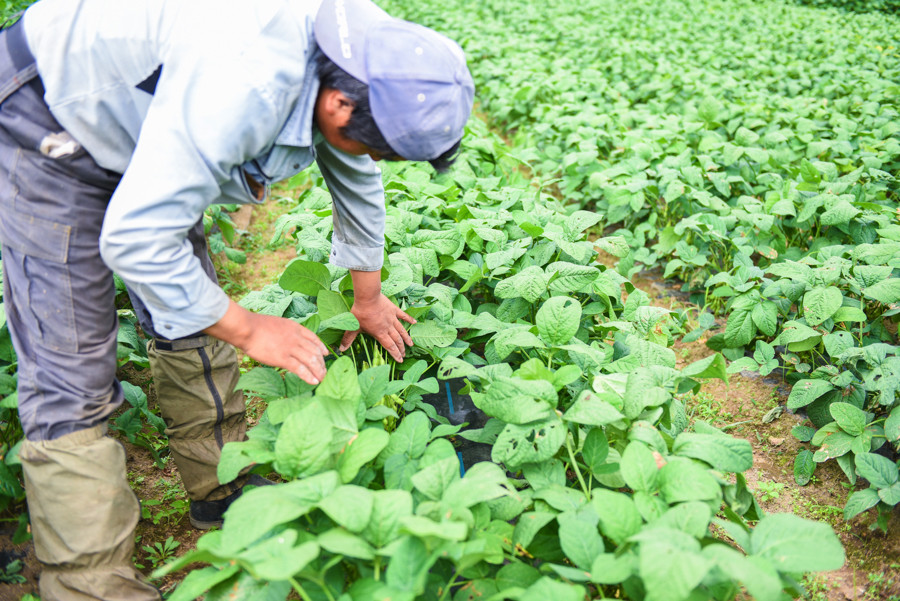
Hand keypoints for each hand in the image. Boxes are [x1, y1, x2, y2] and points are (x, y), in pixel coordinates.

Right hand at [205, 300, 328, 384]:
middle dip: (321, 363)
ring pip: (311, 361)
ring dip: (318, 371)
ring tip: (321, 379)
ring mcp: (291, 348)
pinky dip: (308, 376)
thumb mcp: (279, 324)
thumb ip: (287, 332)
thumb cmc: (257, 326)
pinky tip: (313, 381)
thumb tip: (289, 341)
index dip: (321, 347)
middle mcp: (297, 338)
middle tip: (324, 372)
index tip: (326, 354)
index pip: (314, 338)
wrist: (248, 328)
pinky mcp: (283, 358)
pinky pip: (300, 369)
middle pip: (315, 352)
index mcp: (296, 328)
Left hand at [339, 294, 415, 361]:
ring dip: (406, 338)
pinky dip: (409, 319)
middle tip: (404, 354)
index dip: (395, 354)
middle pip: (396, 340)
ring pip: (401, 330)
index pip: (389, 346)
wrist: (367, 297)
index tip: (400, 360)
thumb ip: (348, 338)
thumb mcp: (353, 327)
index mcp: (379, 333)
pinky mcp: (393, 310)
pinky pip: (403, 315)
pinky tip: (414, 323)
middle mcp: (388, 327)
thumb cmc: (360, 313)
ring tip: (411, 344)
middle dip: (401, 348)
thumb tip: (341, 349)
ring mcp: (392, 318)